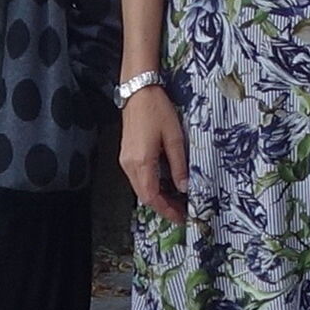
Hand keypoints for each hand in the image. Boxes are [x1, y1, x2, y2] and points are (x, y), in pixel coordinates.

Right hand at [118, 85, 189, 225]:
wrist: (138, 92)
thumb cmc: (158, 111)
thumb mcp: (174, 137)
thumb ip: (179, 165)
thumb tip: (184, 187)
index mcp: (141, 162)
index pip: (152, 196)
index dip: (166, 209)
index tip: (181, 217)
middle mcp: (129, 165)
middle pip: (144, 196)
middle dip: (163, 207)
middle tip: (182, 212)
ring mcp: (125, 161)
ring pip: (140, 188)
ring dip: (157, 197)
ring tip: (176, 201)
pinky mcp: (126, 156)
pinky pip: (138, 179)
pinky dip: (151, 187)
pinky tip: (165, 186)